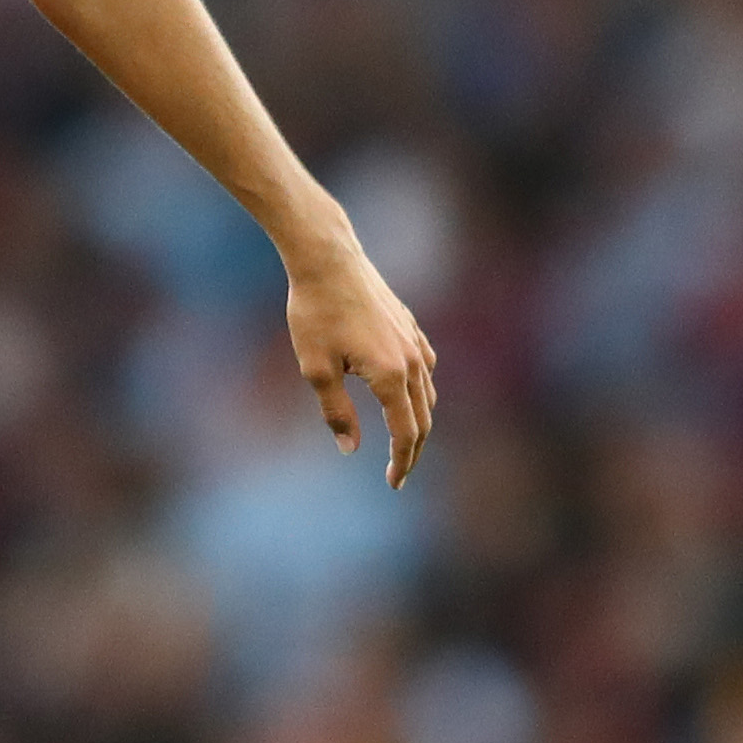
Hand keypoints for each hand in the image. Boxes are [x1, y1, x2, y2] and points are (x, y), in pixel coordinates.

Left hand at [289, 228, 437, 485]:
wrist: (327, 258)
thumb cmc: (315, 312)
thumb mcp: (316, 368)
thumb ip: (336, 411)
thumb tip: (350, 448)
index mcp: (390, 376)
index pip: (405, 433)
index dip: (401, 463)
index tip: (393, 484)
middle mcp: (411, 360)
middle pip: (423, 418)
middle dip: (413, 450)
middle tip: (398, 472)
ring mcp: (413, 339)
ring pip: (428, 392)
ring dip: (418, 421)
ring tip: (403, 440)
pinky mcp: (408, 324)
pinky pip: (425, 366)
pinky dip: (421, 389)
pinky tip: (410, 392)